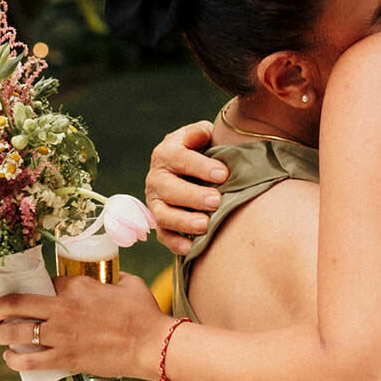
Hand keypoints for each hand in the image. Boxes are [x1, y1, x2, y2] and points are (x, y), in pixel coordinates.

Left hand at [0, 271, 165, 378]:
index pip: (42, 282)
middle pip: (15, 304)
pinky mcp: (64, 358)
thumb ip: (113, 278)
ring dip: (0, 334)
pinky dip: (14, 360)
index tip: (28, 294)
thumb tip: (109, 278)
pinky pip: (28, 361)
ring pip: (14, 333)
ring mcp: (61, 335)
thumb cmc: (144, 313)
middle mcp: (62, 308)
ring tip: (0, 335)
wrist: (151, 345)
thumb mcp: (129, 284)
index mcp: (77, 285)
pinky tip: (12, 358)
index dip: (32, 287)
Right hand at [144, 120, 225, 254]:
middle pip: (169, 189)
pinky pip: (163, 236)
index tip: (224, 174)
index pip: (179, 157)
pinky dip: (175, 243)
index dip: (200, 166)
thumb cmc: (203, 151)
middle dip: (193, 196)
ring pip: (163, 214)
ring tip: (205, 225)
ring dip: (183, 221)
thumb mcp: (202, 136)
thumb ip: (201, 133)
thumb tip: (204, 135)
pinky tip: (191, 248)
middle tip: (216, 200)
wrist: (193, 171)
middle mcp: (157, 178)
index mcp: (166, 153)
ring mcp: (156, 202)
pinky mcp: (161, 223)